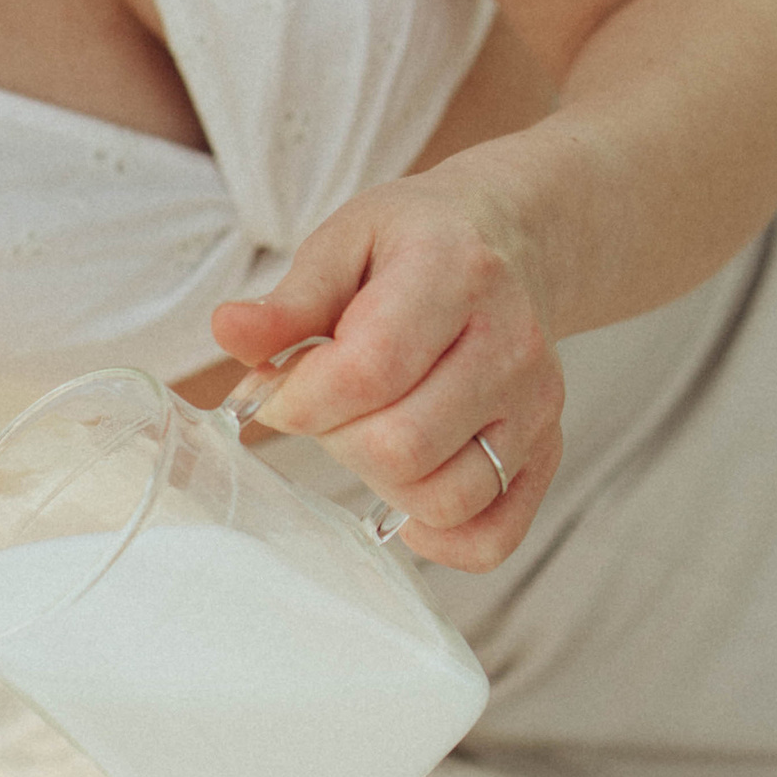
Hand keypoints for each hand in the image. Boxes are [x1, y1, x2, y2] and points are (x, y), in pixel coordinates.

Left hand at [209, 162, 564, 571]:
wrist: (513, 238)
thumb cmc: (418, 242)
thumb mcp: (346, 241)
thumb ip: (290, 299)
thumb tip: (229, 331)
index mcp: (454, 274)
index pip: (368, 372)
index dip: (301, 400)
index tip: (275, 392)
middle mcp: (510, 344)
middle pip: (402, 447)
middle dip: (337, 439)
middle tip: (328, 406)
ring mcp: (535, 405)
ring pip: (445, 498)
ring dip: (382, 484)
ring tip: (369, 431)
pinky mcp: (547, 450)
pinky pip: (492, 536)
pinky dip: (441, 538)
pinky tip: (406, 495)